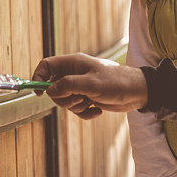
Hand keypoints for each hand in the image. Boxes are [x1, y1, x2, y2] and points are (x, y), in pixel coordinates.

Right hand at [32, 53, 147, 118]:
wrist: (138, 92)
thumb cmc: (117, 82)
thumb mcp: (91, 83)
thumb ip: (68, 85)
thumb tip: (49, 90)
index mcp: (74, 63)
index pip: (47, 65)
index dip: (39, 77)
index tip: (38, 92)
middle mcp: (75, 73)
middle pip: (54, 88)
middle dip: (64, 99)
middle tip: (79, 98)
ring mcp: (81, 86)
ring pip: (65, 101)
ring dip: (75, 107)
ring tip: (91, 102)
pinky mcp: (88, 98)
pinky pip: (76, 110)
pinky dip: (85, 113)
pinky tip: (98, 110)